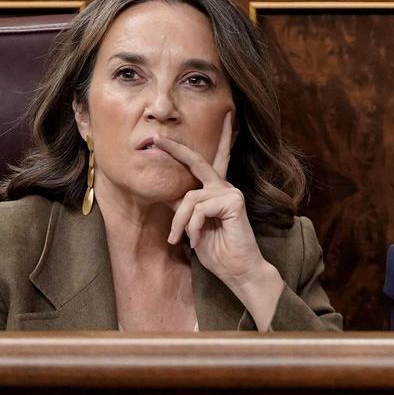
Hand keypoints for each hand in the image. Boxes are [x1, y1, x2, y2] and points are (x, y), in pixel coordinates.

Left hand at [157, 112, 284, 328]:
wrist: (238, 270)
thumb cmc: (217, 250)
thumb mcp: (192, 226)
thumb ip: (183, 208)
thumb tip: (166, 194)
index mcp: (215, 191)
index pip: (209, 161)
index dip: (203, 144)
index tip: (202, 124)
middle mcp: (224, 187)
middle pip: (196, 161)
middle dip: (175, 148)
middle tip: (156, 138)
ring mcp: (230, 192)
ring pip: (189, 198)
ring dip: (179, 222)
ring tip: (178, 240)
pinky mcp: (234, 202)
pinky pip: (199, 209)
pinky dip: (192, 227)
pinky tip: (196, 241)